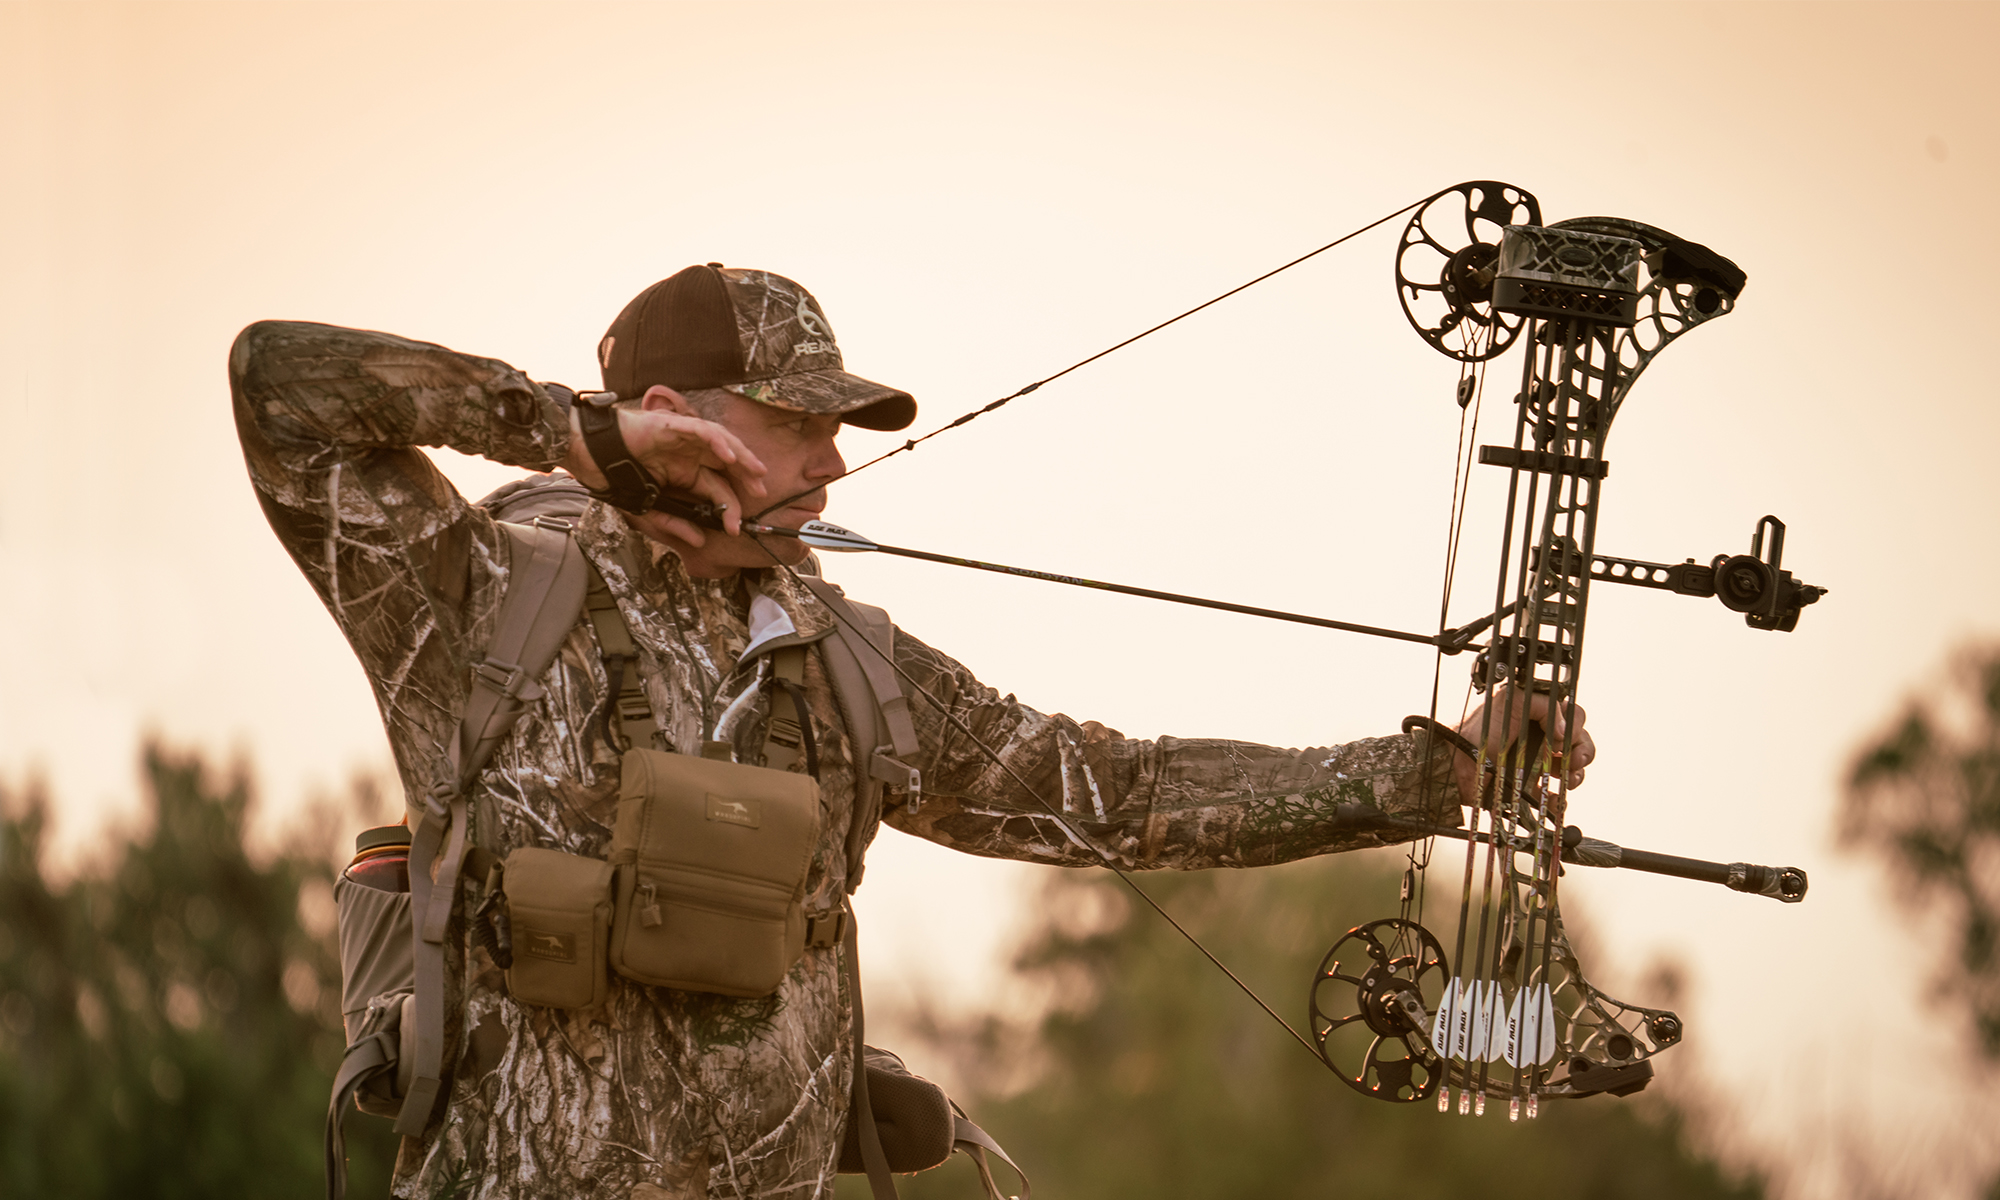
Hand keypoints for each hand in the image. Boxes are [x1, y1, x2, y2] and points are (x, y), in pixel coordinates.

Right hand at [562, 391, 767, 543]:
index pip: (715, 490)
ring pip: (721, 443)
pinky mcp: (673, 425)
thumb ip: (675, 522)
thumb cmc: (614, 476)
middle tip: (762, 493)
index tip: (734, 528)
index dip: (728, 507)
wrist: (588, 455)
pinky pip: (702, 430)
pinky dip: (718, 442)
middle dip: (747, 477)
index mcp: (684, 473)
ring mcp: (682, 438)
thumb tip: (700, 540)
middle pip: (727, 464)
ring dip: (742, 457)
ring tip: (757, 473)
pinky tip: (729, 456)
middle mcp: (688, 455)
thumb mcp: (649, 508)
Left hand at [1450, 687, 1594, 808]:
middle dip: (1583, 751)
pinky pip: (1556, 795)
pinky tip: (1554, 797)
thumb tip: (1564, 730)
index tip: (1563, 738)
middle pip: (1579, 743)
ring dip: (1577, 774)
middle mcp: (1543, 738)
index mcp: (1540, 715)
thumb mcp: (1510, 701)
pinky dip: (1560, 799)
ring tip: (1568, 779)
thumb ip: (1543, 704)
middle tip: (1572, 760)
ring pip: (1573, 769)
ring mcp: (1539, 762)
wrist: (1459, 764)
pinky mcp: (1532, 786)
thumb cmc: (1480, 729)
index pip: (1573, 717)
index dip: (1575, 726)